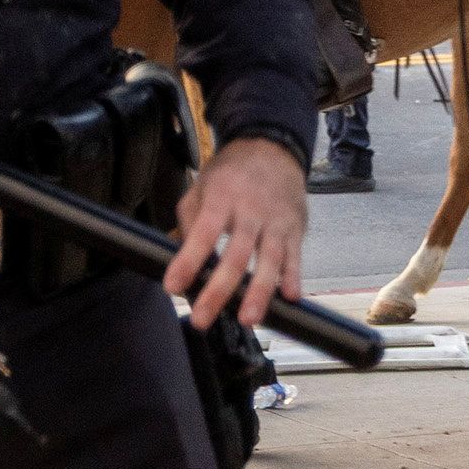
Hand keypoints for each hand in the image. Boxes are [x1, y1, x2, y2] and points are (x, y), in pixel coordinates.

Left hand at [163, 135, 308, 329]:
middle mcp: (251, 211)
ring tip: (248, 320)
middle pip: (236, 254)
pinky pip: (295, 257)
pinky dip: (294, 277)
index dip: (188, 260)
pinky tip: (290, 298)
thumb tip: (177, 257)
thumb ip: (189, 220)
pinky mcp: (295, 229)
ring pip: (269, 260)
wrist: (274, 148)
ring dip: (259, 292)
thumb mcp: (202, 186)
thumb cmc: (232, 173)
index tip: (173, 286)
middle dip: (219, 290)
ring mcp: (276, 221)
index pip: (203, 233)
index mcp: (222, 198)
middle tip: (202, 319)